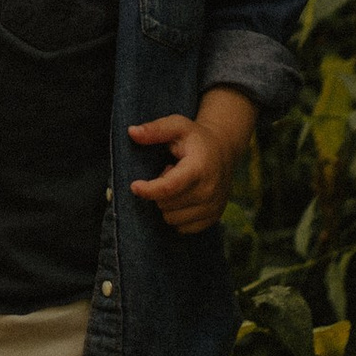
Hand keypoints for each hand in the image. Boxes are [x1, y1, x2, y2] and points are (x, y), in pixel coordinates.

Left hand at [127, 99, 250, 236]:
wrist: (224, 149)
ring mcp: (213, 206)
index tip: (134, 186)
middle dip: (159, 191)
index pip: (168, 188)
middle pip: (166, 204)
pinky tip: (184, 197)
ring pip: (171, 219)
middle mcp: (209, 190)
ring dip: (168, 203)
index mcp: (199, 167)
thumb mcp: (176, 126)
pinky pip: (182, 228)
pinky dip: (177, 215)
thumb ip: (154, 130)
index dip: (148, 190)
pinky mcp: (214, 217)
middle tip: (169, 172)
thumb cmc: (195, 138)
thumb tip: (132, 132)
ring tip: (178, 184)